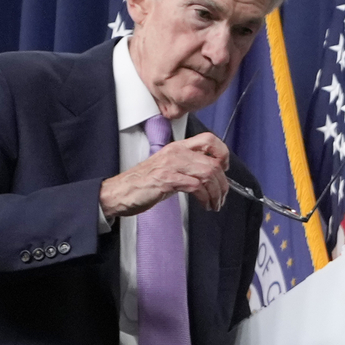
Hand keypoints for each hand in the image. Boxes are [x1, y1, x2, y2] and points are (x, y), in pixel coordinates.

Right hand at [101, 132, 229, 216]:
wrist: (120, 192)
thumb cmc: (143, 183)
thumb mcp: (169, 169)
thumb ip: (188, 167)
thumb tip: (211, 175)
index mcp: (177, 147)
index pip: (208, 139)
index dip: (222, 153)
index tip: (225, 169)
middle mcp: (176, 152)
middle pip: (213, 162)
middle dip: (223, 183)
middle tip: (222, 196)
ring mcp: (171, 165)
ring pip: (208, 173)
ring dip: (216, 193)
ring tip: (215, 204)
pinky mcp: (167, 179)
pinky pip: (196, 186)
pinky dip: (205, 198)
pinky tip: (205, 205)